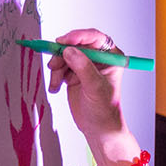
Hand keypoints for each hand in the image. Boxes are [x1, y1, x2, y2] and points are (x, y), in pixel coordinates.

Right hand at [46, 29, 127, 147]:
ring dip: (57, 68)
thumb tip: (69, 51)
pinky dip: (55, 76)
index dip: (78, 37)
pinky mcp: (73, 75)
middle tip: (54, 65)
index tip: (64, 41)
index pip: (94, 38)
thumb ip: (83, 67)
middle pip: (75, 45)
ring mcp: (84, 66)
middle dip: (62, 54)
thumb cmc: (104, 109)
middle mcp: (97, 58)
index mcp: (110, 56)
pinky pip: (59, 67)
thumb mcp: (95, 87)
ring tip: (56, 83)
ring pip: (65, 56)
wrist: (98, 128)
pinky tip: (56, 87)